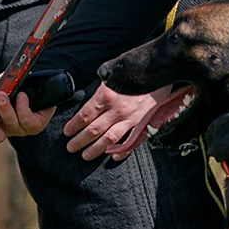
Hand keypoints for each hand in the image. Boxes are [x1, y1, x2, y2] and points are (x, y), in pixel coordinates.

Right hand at [0, 74, 50, 144]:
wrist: (37, 79)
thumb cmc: (13, 85)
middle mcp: (10, 128)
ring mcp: (24, 128)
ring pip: (12, 124)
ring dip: (5, 109)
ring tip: (2, 94)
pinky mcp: (37, 124)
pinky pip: (27, 120)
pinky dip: (22, 106)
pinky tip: (22, 95)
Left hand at [62, 84, 187, 160]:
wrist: (162, 72)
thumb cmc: (136, 71)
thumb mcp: (114, 74)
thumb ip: (101, 87)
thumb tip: (90, 98)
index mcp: (106, 96)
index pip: (84, 115)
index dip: (73, 126)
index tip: (67, 132)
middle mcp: (117, 110)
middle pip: (93, 130)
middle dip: (79, 141)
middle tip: (71, 148)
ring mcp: (131, 120)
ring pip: (108, 140)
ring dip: (95, 150)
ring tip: (86, 155)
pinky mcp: (143, 125)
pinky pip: (130, 142)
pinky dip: (121, 151)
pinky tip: (113, 156)